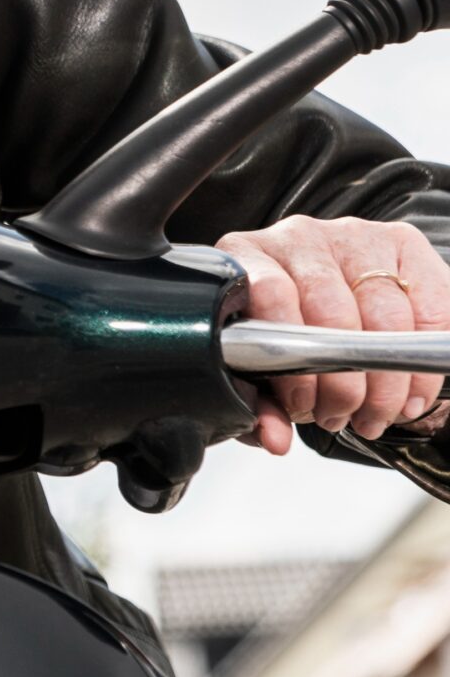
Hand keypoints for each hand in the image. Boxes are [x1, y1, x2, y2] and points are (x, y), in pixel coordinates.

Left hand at [215, 216, 449, 452]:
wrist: (324, 297)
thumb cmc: (280, 333)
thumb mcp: (257, 368)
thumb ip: (258, 402)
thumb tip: (274, 439)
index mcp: (248, 255)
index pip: (271, 293)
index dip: (291, 358)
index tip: (300, 403)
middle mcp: (298, 236)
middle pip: (333, 310)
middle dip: (343, 381)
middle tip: (342, 417)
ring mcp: (353, 236)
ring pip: (384, 314)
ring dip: (386, 381)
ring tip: (375, 414)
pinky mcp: (402, 242)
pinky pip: (429, 307)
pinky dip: (424, 363)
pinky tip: (411, 394)